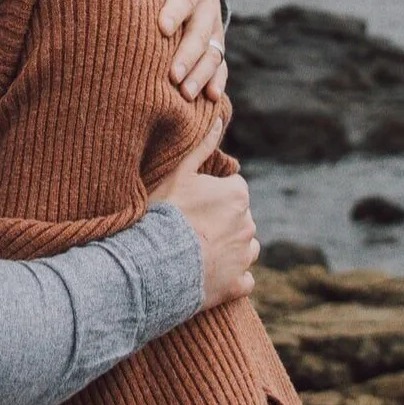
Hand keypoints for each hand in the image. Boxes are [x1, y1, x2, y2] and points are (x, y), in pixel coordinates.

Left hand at [121, 0, 226, 102]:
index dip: (174, 11)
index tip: (162, 27)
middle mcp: (205, 9)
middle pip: (200, 34)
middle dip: (187, 55)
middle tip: (172, 76)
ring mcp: (212, 32)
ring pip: (212, 55)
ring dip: (201, 76)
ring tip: (185, 95)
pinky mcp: (214, 50)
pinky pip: (220, 69)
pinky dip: (216, 84)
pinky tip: (210, 100)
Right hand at [149, 119, 257, 308]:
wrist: (154, 263)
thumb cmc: (164, 213)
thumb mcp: (178, 173)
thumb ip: (202, 146)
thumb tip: (219, 119)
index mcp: (238, 196)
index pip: (234, 189)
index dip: (213, 195)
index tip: (192, 203)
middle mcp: (249, 225)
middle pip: (239, 219)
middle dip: (221, 221)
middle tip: (189, 226)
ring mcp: (244, 258)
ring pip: (244, 249)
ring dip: (228, 249)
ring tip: (197, 250)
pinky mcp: (237, 286)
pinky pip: (241, 280)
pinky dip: (229, 277)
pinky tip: (207, 274)